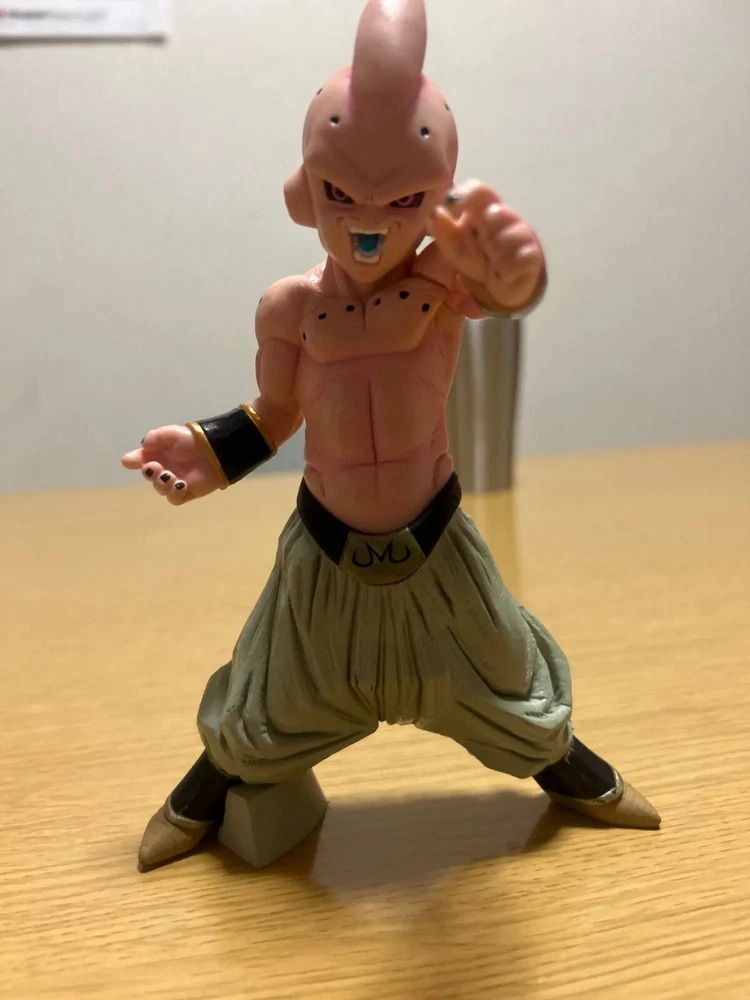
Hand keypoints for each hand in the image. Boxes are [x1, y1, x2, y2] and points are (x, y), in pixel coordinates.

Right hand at [121, 425, 222, 505]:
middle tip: (157, 467)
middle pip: (149, 476)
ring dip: (162, 484)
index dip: (133, 460)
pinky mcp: (186, 492)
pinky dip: (174, 494)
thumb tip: (143, 446)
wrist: (216, 450)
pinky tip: (182, 485)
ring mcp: (175, 481)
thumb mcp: (172, 433)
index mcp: (158, 454)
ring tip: (172, 477)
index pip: (140, 459)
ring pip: (160, 489)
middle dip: (150, 473)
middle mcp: (164, 468)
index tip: (130, 461)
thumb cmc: (192, 440)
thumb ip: (156, 437)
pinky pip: (175, 499)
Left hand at [430, 180, 544, 311]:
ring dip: (495, 253)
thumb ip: (443, 230)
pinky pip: (519, 258)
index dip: (464, 197)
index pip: (479, 190)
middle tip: (483, 247)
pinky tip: (502, 274)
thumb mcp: (456, 247)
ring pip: (506, 237)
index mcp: (485, 209)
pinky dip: (506, 269)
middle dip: (484, 234)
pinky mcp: (532, 256)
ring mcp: (522, 235)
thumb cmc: (480, 259)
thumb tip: (435, 212)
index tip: (451, 210)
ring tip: (493, 264)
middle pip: (495, 213)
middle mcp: (506, 217)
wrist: (506, 285)